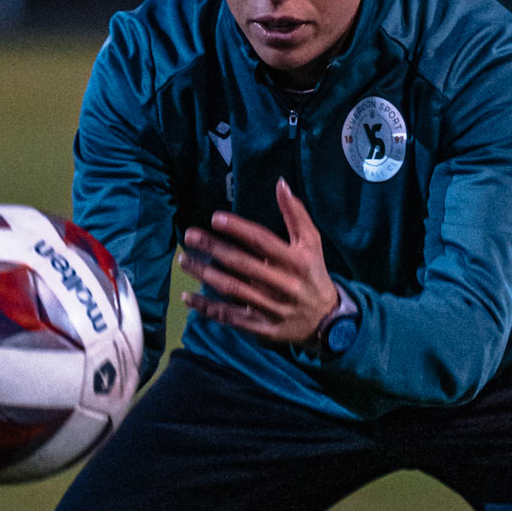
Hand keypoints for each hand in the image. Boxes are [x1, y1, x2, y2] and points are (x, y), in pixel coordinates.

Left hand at [178, 179, 338, 346]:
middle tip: (189, 236)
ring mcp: (272, 308)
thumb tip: (280, 183)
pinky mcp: (262, 327)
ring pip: (232, 289)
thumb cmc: (313, 273)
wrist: (327, 319)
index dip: (237, 229)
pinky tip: (188, 297)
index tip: (215, 218)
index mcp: (295, 261)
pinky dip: (208, 308)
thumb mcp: (312, 243)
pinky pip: (231, 317)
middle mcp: (283, 284)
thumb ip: (296, 213)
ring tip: (184, 261)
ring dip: (205, 275)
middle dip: (213, 249)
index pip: (262, 241)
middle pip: (241, 264)